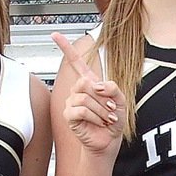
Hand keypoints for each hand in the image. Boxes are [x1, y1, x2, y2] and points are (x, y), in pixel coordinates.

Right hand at [52, 32, 124, 155]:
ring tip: (106, 119)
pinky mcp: (69, 115)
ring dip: (102, 110)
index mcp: (90, 83)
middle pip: (86, 82)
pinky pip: (81, 110)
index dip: (65, 47)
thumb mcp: (120, 101)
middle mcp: (78, 91)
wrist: (109, 141)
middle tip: (110, 109)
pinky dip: (94, 117)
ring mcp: (71, 102)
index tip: (54, 34)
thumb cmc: (113, 121)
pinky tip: (98, 123)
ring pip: (85, 98)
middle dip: (103, 98)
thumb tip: (96, 85)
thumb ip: (112, 87)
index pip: (76, 62)